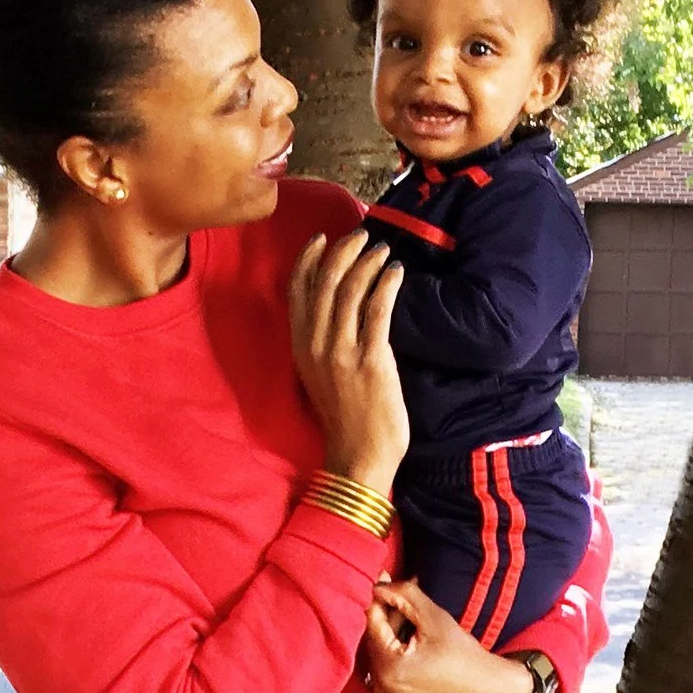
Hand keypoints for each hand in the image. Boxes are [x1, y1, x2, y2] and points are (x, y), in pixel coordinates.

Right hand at [287, 231, 408, 496]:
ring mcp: (342, 353)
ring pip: (350, 290)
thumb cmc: (345, 419)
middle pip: (325, 282)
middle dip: (343, 251)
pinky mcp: (371, 361)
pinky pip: (378, 310)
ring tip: (382, 249)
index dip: (308, 259)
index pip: (297, 291)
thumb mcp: (320, 377)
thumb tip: (339, 308)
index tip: (322, 238)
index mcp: (300, 348)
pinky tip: (396, 272)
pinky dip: (387, 284)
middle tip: (361, 234)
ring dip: (367, 263)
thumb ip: (323, 344)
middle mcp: (316, 346)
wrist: (358, 457)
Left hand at [362, 577, 533, 692]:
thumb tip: (377, 585)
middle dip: (388, 633)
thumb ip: (404, 596)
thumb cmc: (468, 657)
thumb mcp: (436, 619)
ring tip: (415, 649)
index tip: (389, 596)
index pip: (371, 628)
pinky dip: (397, 684)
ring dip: (391, 659)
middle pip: (375, 653)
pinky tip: (417, 675)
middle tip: (409, 622)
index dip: (381, 608)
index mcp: (390, 670)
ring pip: (380, 676)